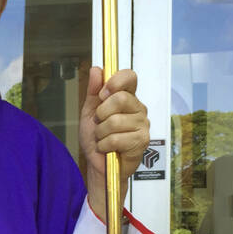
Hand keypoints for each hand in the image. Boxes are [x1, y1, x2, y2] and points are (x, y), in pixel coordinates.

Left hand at [79, 67, 149, 220]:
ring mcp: (143, 125)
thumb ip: (92, 91)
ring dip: (101, 132)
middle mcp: (138, 109)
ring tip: (102, 138)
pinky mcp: (142, 142)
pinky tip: (107, 148)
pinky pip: (116, 138)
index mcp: (127, 98)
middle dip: (101, 112)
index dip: (116, 81)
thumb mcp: (89, 111)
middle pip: (121, 98)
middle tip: (99, 122)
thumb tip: (96, 69)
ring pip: (115, 121)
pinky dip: (104, 145)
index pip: (130, 77)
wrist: (97, 163)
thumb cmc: (96, 137)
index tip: (103, 93)